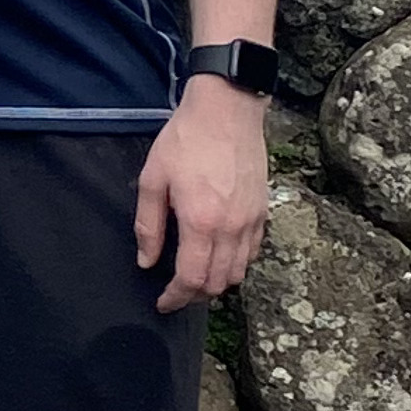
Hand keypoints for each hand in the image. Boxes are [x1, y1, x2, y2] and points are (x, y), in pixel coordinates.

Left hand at [135, 77, 269, 312]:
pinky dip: (236, 263)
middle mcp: (231, 227)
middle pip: (217, 283)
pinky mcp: (263, 210)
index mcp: (201, 221)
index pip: (192, 278)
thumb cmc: (186, 139)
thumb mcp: (153, 178)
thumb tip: (147, 261)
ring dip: (216, 282)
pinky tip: (218, 254)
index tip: (163, 303)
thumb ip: (148, 225)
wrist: (227, 108)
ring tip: (196, 276)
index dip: (176, 297)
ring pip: (239, 272)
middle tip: (175, 292)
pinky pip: (253, 252)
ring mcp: (252, 220)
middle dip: (194, 295)